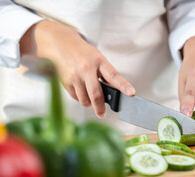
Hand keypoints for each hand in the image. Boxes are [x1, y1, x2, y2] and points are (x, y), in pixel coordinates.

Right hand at [20, 20, 134, 117]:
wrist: (63, 45)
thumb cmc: (85, 54)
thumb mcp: (99, 59)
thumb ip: (107, 75)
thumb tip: (115, 93)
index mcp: (99, 61)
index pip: (114, 75)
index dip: (123, 85)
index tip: (131, 93)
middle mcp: (86, 69)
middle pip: (96, 94)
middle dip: (100, 107)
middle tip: (102, 114)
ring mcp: (75, 76)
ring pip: (85, 99)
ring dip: (90, 103)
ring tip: (91, 96)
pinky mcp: (66, 82)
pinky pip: (76, 98)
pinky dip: (81, 98)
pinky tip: (82, 90)